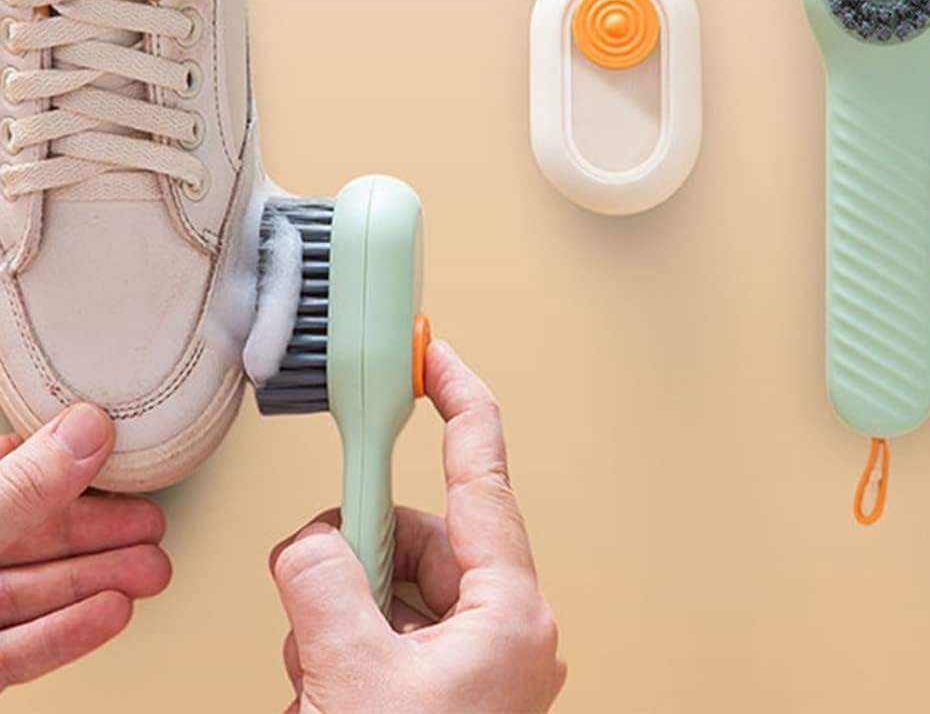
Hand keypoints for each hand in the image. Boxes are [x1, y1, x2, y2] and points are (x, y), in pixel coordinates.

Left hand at [0, 405, 171, 690]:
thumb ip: (26, 486)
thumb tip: (87, 429)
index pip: (14, 468)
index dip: (72, 460)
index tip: (121, 451)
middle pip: (38, 535)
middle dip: (105, 530)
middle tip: (154, 523)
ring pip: (39, 591)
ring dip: (102, 579)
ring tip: (153, 569)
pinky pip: (23, 647)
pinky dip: (71, 631)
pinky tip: (113, 613)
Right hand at [270, 342, 565, 713]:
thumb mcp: (353, 674)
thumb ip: (323, 583)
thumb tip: (309, 544)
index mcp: (510, 615)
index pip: (482, 477)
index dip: (459, 403)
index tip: (438, 359)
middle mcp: (502, 633)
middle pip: (420, 538)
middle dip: (359, 552)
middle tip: (313, 578)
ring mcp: (475, 665)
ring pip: (395, 588)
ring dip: (341, 615)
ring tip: (319, 670)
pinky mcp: (446, 692)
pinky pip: (388, 633)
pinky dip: (346, 646)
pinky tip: (324, 689)